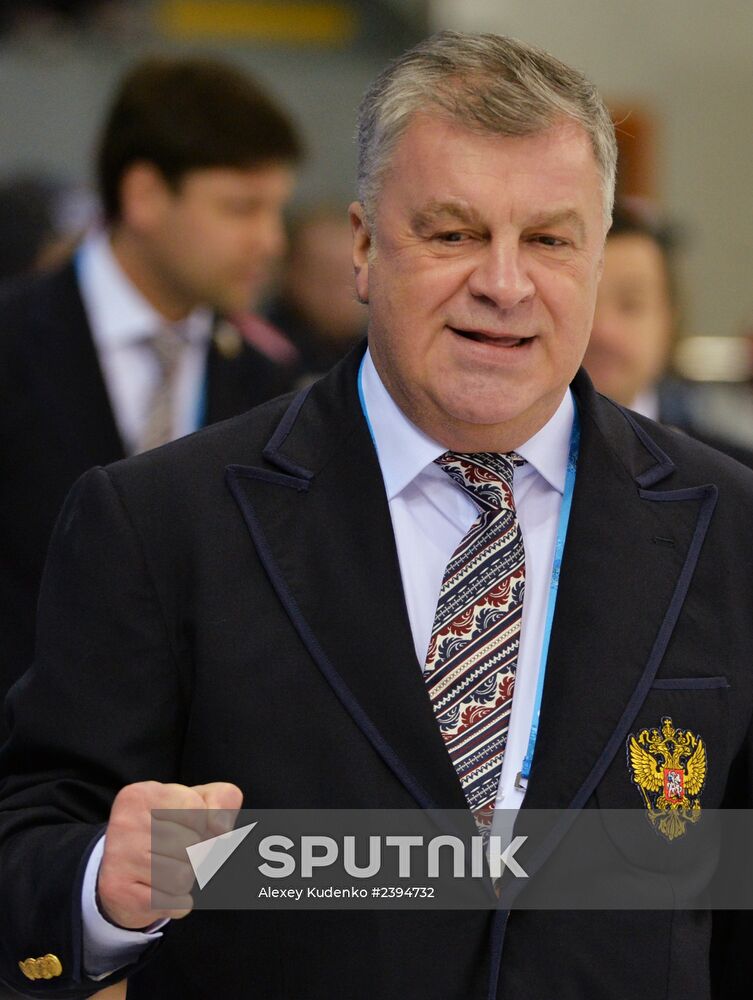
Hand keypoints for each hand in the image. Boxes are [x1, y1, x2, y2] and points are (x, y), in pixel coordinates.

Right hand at [97, 780, 242, 929]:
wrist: (128, 873)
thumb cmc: (172, 829)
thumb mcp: (201, 803)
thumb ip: (222, 800)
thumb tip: (222, 829)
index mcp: (143, 793)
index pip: (196, 810)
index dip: (202, 825)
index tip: (185, 827)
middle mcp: (125, 821)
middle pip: (191, 844)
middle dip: (193, 853)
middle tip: (174, 853)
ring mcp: (119, 857)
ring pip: (183, 875)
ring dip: (185, 878)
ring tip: (166, 871)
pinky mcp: (118, 891)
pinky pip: (170, 902)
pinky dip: (176, 902)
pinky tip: (160, 892)